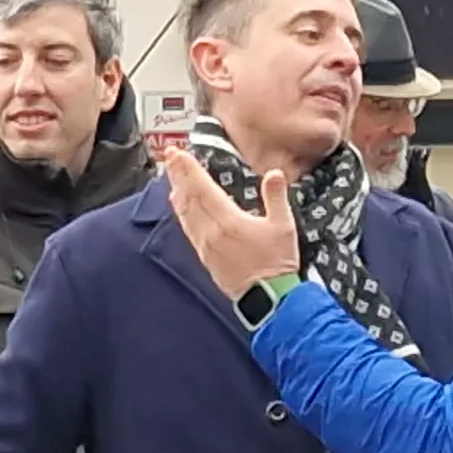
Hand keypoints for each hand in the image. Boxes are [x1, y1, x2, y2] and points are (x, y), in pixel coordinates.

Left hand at [164, 154, 300, 300]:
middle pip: (189, 198)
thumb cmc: (277, 262)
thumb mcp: (283, 226)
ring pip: (185, 214)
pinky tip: (180, 206)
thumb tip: (274, 174)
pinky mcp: (205, 257)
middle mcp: (211, 232)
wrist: (269, 298)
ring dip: (177, 192)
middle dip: (178, 175)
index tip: (178, 154)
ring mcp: (206, 246)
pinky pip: (188, 229)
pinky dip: (182, 213)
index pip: (202, 189)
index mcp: (228, 221)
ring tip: (171, 176)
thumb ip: (276, 197)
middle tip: (170, 156)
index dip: (189, 170)